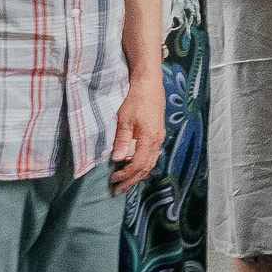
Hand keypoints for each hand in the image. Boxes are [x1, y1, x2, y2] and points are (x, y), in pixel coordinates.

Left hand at [109, 77, 164, 191]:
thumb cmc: (135, 97)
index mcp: (150, 138)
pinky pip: (151, 153)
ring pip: (150, 161)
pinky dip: (142, 163)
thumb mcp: (124, 118)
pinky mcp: (156, 131)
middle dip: (132, 180)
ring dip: (137, 173)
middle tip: (117, 190)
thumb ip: (122, 139)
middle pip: (146, 167)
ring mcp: (158, 135)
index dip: (126, 175)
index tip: (113, 181)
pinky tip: (133, 164)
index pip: (139, 165)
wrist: (148, 81)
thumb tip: (118, 159)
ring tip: (125, 181)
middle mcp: (157, 139)